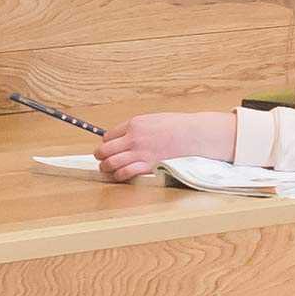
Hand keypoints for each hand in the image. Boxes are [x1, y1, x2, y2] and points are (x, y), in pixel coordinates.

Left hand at [97, 111, 234, 180]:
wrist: (194, 135)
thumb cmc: (177, 127)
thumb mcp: (152, 119)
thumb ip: (136, 128)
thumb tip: (123, 135)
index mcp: (134, 125)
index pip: (108, 136)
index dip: (107, 143)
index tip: (109, 146)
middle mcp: (133, 139)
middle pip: (104, 150)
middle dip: (101, 155)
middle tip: (102, 159)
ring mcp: (139, 154)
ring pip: (110, 163)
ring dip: (106, 167)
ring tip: (108, 169)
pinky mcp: (146, 166)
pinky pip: (124, 173)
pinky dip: (119, 175)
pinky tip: (120, 175)